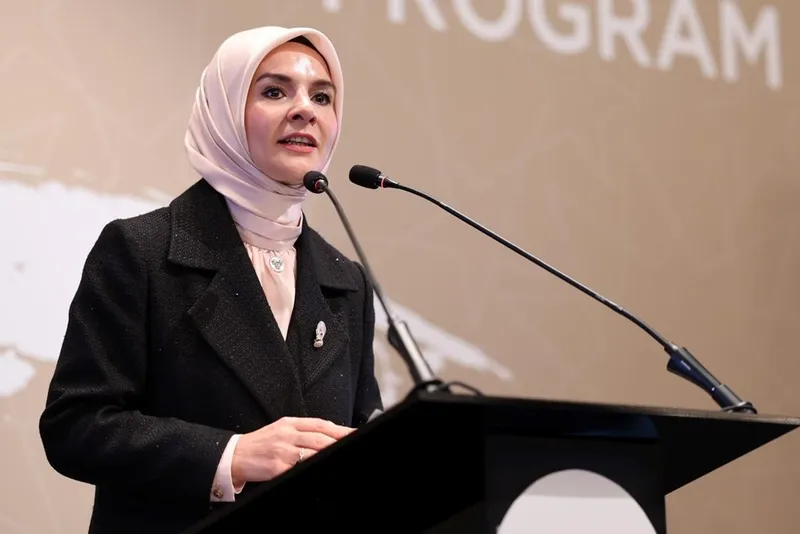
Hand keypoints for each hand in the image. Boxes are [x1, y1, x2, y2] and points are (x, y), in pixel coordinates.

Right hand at [231, 417, 352, 485]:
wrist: (234, 456)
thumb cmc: (259, 444)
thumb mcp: (280, 429)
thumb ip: (301, 430)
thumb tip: (327, 433)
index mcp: (289, 423)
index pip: (320, 425)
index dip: (339, 429)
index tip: (353, 432)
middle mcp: (287, 435)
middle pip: (320, 438)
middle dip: (338, 441)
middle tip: (351, 442)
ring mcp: (282, 451)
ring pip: (313, 452)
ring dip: (327, 453)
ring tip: (339, 453)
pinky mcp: (278, 467)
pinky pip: (300, 467)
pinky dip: (312, 465)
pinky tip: (320, 464)